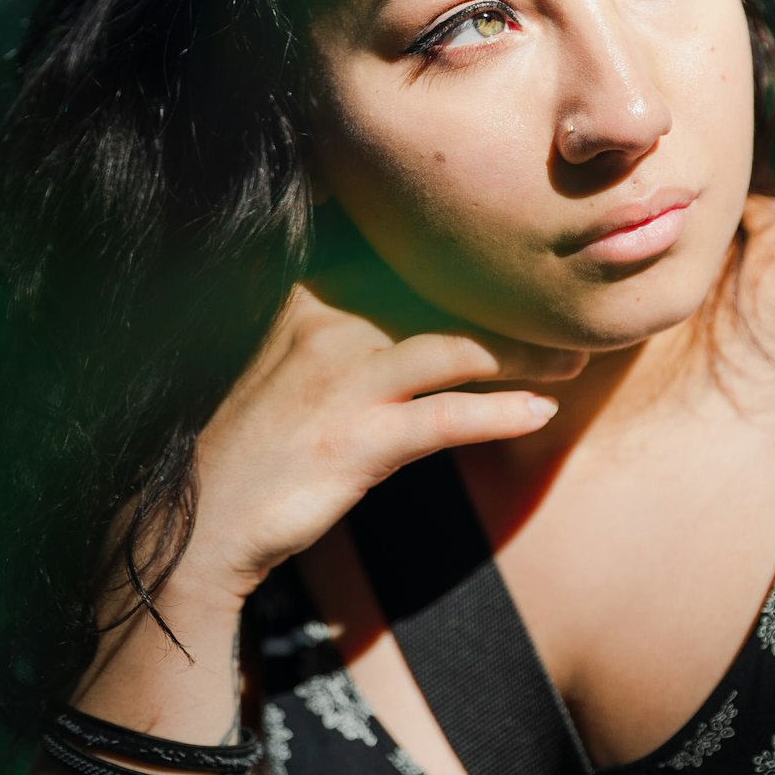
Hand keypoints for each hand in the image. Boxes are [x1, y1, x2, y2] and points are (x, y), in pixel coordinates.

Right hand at [173, 225, 585, 612]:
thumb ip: (352, 306)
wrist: (202, 519)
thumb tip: (428, 283)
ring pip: (459, 348)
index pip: (410, 255)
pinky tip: (538, 414)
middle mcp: (326, 320)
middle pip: (446, 296)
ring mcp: (340, 380)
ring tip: (572, 362)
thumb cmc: (264, 432)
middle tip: (571, 314)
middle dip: (514, 307)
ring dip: (526, 356)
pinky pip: (445, 418)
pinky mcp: (355, 442)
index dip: (475, 259)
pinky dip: (500, 414)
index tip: (529, 263)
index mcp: (312, 289)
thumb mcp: (297, 349)